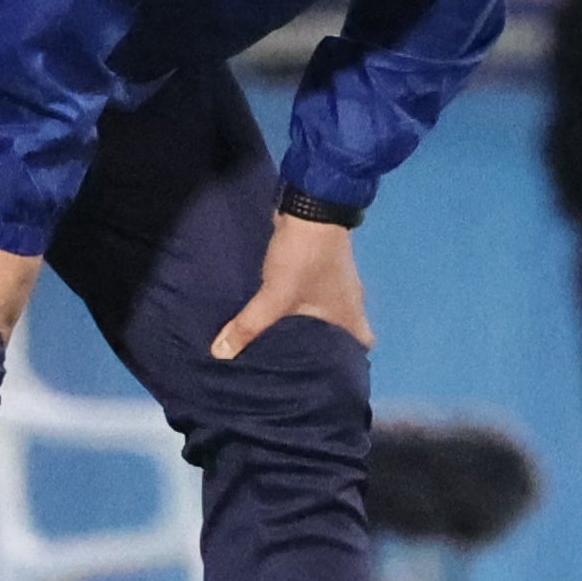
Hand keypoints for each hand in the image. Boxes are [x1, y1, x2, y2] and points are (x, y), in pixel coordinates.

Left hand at [213, 212, 373, 359]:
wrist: (311, 205)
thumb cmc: (305, 258)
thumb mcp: (275, 295)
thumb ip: (249, 326)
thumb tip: (220, 354)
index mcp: (349, 313)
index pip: (362, 345)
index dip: (349, 362)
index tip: (328, 375)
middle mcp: (350, 299)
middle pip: (345, 331)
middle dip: (327, 347)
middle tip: (302, 366)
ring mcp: (337, 281)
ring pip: (330, 312)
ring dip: (314, 324)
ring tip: (288, 343)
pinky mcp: (322, 266)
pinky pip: (316, 295)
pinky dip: (304, 306)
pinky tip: (282, 312)